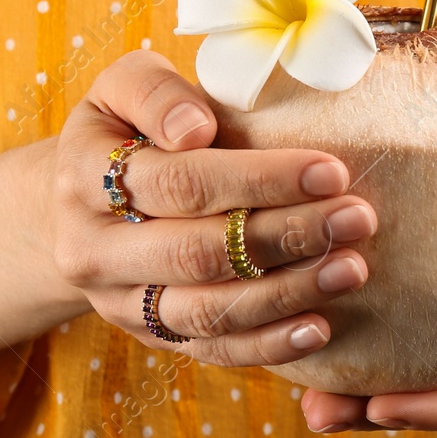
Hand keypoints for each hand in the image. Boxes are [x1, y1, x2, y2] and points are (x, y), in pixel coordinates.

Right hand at [48, 50, 379, 364]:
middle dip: (287, 236)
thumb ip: (155, 93)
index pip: (182, 182)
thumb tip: (195, 129)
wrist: (79, 200)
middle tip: (357, 218)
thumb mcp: (122, 88)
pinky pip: (211, 350)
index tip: (330, 170)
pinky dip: (267, 345)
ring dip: (288, 293)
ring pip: (207, 310)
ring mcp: (120, 302)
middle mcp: (93, 251)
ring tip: (352, 269)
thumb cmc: (125, 128)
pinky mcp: (150, 336)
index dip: (259, 179)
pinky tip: (319, 329)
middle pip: (198, 252)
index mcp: (85, 179)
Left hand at [298, 139, 436, 432]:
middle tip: (316, 413)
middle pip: (436, 399)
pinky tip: (315, 319)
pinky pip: (407, 325)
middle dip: (375, 414)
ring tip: (302, 394)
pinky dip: (366, 334)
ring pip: (414, 371)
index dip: (434, 413)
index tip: (381, 407)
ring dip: (359, 388)